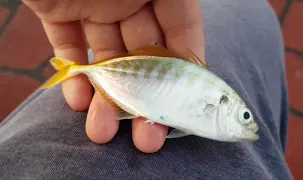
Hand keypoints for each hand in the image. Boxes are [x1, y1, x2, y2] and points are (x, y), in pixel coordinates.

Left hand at [22, 0, 204, 152]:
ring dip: (106, 99)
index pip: (183, 32)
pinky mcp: (60, 9)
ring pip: (107, 61)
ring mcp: (95, 4)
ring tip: (101, 131)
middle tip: (147, 139)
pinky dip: (75, 77)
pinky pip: (70, 47)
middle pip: (143, 57)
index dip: (185, 71)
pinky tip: (78, 103)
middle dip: (144, 100)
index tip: (182, 107)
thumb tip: (192, 51)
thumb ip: (173, 8)